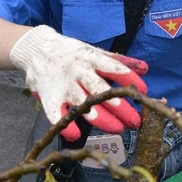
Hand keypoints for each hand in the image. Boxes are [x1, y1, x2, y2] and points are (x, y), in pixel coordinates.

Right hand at [9, 26, 145, 141]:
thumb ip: (118, 60)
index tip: (143, 92)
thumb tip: (145, 68)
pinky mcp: (49, 97)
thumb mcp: (93, 51)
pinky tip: (76, 135)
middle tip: (134, 120)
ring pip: (82, 104)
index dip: (129, 80)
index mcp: (90, 58)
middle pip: (100, 90)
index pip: (113, 68)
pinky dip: (66, 125)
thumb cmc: (71, 52)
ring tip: (117, 128)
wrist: (36, 47)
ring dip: (100, 118)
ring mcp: (63, 85)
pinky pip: (56, 114)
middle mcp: (78, 72)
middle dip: (119, 106)